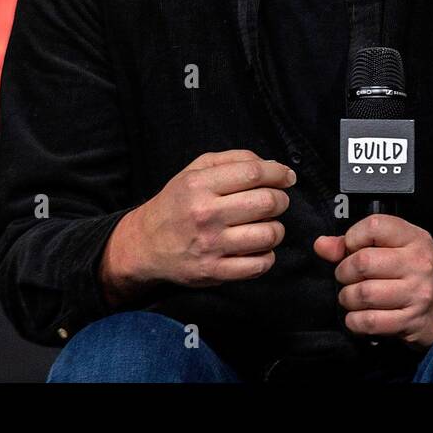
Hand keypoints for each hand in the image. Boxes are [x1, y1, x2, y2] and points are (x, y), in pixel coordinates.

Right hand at [104, 149, 295, 297]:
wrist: (145, 244)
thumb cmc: (177, 203)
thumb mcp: (196, 170)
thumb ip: (234, 160)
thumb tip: (273, 165)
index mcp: (200, 185)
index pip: (254, 173)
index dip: (278, 173)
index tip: (287, 177)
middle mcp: (205, 214)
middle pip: (266, 202)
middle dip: (280, 200)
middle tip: (277, 201)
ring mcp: (211, 245)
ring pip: (268, 235)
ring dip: (276, 229)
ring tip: (267, 225)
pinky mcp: (214, 272)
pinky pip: (258, 265)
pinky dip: (267, 256)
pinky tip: (258, 248)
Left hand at [313, 214, 432, 349]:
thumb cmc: (417, 273)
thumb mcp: (396, 248)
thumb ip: (356, 244)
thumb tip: (322, 245)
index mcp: (414, 238)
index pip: (374, 226)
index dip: (353, 237)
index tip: (352, 248)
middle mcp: (418, 264)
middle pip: (363, 262)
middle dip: (344, 272)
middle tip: (347, 277)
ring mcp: (416, 294)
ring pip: (363, 294)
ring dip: (348, 298)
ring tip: (352, 297)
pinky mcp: (410, 321)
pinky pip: (369, 321)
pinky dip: (354, 321)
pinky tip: (358, 316)